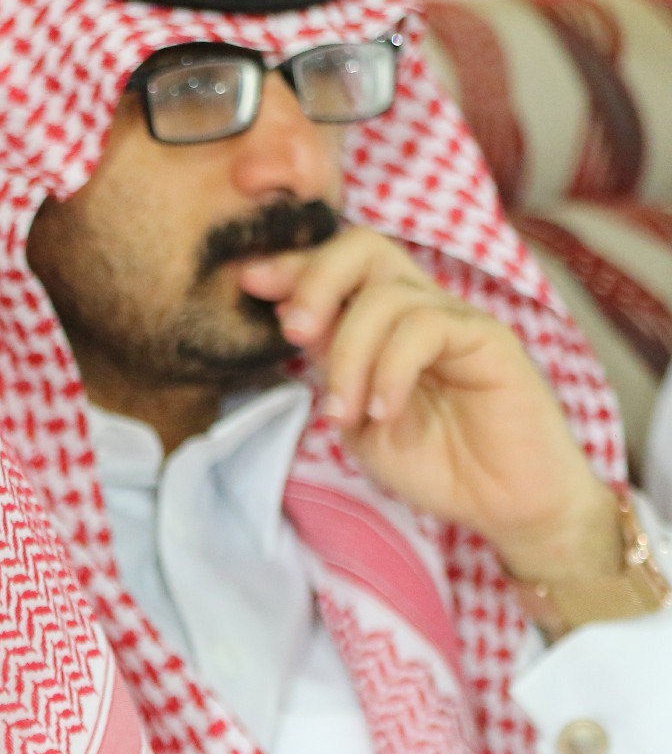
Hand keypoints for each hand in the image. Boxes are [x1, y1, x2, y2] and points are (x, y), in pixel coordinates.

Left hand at [234, 227, 621, 587]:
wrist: (504, 506)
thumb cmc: (434, 462)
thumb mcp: (358, 415)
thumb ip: (329, 366)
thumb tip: (289, 319)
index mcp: (383, 320)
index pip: (338, 265)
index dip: (292, 265)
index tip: (249, 282)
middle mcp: (419, 307)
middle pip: (364, 247)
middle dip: (315, 279)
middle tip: (293, 331)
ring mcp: (456, 319)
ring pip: (386, 296)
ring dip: (350, 354)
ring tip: (346, 413)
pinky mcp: (489, 340)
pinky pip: (427, 327)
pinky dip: (391, 369)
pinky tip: (384, 411)